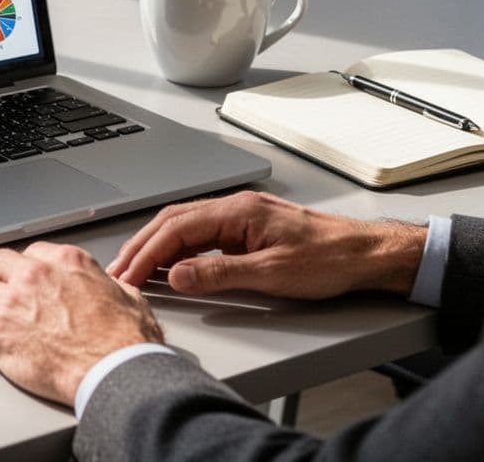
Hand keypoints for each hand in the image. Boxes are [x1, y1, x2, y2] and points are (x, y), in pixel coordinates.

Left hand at [0, 242, 163, 406]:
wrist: (113, 369)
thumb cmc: (125, 341)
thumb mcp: (128, 298)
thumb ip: (111, 288)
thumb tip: (112, 290)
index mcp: (66, 263)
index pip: (31, 254)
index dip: (20, 265)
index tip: (16, 272)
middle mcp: (34, 275)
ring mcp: (11, 302)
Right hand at [106, 191, 426, 298]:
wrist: (365, 253)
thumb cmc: (329, 259)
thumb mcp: (271, 274)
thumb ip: (218, 274)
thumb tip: (175, 276)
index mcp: (237, 211)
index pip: (176, 229)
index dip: (146, 254)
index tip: (127, 276)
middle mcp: (234, 207)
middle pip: (172, 222)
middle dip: (141, 247)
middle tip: (118, 273)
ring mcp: (240, 217)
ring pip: (183, 226)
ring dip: (155, 247)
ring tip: (134, 270)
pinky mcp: (246, 229)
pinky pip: (200, 235)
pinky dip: (177, 249)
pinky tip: (170, 266)